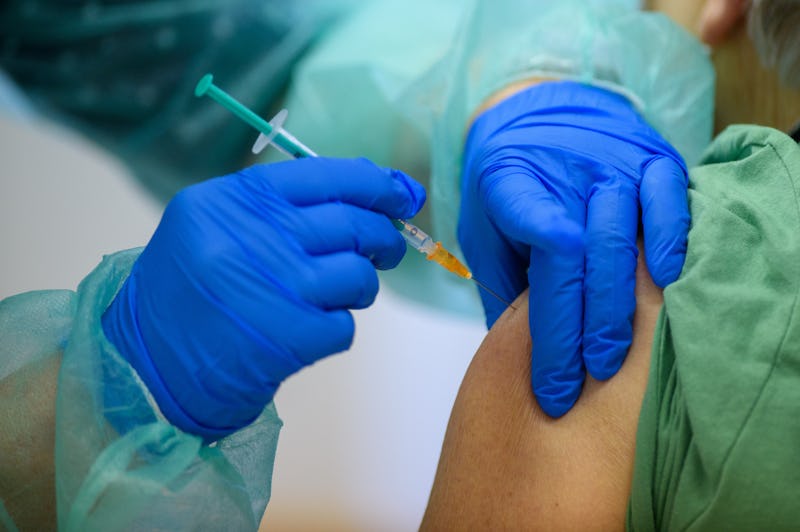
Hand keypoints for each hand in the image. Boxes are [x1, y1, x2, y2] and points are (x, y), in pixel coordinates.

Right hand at [102, 157, 425, 438]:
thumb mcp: (215, 223)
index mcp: (237, 199)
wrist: (149, 363)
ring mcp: (279, 287)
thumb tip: (374, 190)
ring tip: (337, 294)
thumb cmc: (188, 290)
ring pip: (359, 275)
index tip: (401, 194)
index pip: (330, 175)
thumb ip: (282, 204)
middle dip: (385, 237)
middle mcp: (259, 236)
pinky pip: (346, 324)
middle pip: (355, 223)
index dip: (377, 183)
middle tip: (387, 248)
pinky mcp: (294, 336)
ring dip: (360, 286)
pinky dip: (335, 328)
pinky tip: (305, 330)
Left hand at [459, 81, 687, 416]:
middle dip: (582, 332)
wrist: (536, 111)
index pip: (541, 250)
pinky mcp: (651, 158)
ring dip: (621, 308)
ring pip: (625, 240)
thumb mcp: (482, 228)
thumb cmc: (507, 183)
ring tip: (614, 361)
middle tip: (580, 383)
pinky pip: (671, 200)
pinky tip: (666, 284)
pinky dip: (673, 243)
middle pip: (583, 259)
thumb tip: (511, 353)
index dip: (550, 321)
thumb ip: (498, 283)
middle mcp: (568, 171)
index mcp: (512, 184)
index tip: (551, 376)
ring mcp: (614, 162)